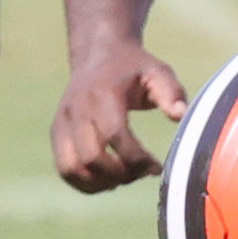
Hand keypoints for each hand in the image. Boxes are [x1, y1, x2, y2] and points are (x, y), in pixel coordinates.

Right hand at [51, 40, 189, 191]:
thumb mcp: (157, 72)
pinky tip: (108, 180)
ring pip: (72, 169)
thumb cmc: (133, 68)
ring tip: (123, 178)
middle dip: (120, 174)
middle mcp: (77, 108)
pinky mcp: (57, 133)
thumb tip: (180, 115)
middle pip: (91, 158)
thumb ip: (171, 92)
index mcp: (102, 93)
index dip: (137, 159)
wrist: (98, 54)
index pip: (115, 135)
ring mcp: (62, 121)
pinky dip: (85, 184)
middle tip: (139, 173)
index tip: (156, 166)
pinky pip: (64, 170)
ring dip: (100, 184)